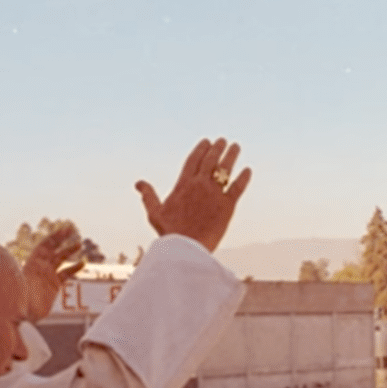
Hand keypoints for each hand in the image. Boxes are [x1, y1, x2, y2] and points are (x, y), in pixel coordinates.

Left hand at [22, 225, 84, 322]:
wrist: (22, 314)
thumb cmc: (19, 298)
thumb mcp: (21, 283)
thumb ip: (27, 274)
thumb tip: (26, 268)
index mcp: (32, 264)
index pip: (45, 246)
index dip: (55, 237)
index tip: (66, 231)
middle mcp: (40, 267)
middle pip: (52, 249)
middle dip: (62, 239)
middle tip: (73, 232)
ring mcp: (47, 275)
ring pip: (60, 259)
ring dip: (69, 251)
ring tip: (79, 244)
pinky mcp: (53, 285)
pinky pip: (65, 273)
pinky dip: (74, 268)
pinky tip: (82, 263)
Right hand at [134, 137, 251, 251]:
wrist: (187, 247)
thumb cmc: (170, 232)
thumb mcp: (154, 212)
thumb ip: (148, 195)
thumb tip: (138, 182)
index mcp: (183, 185)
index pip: (193, 161)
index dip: (201, 149)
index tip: (207, 141)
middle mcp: (200, 185)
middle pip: (210, 161)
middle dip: (217, 148)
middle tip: (223, 140)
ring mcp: (215, 194)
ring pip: (225, 170)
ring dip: (231, 156)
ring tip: (235, 146)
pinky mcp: (228, 206)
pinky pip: (238, 187)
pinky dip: (244, 178)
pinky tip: (248, 170)